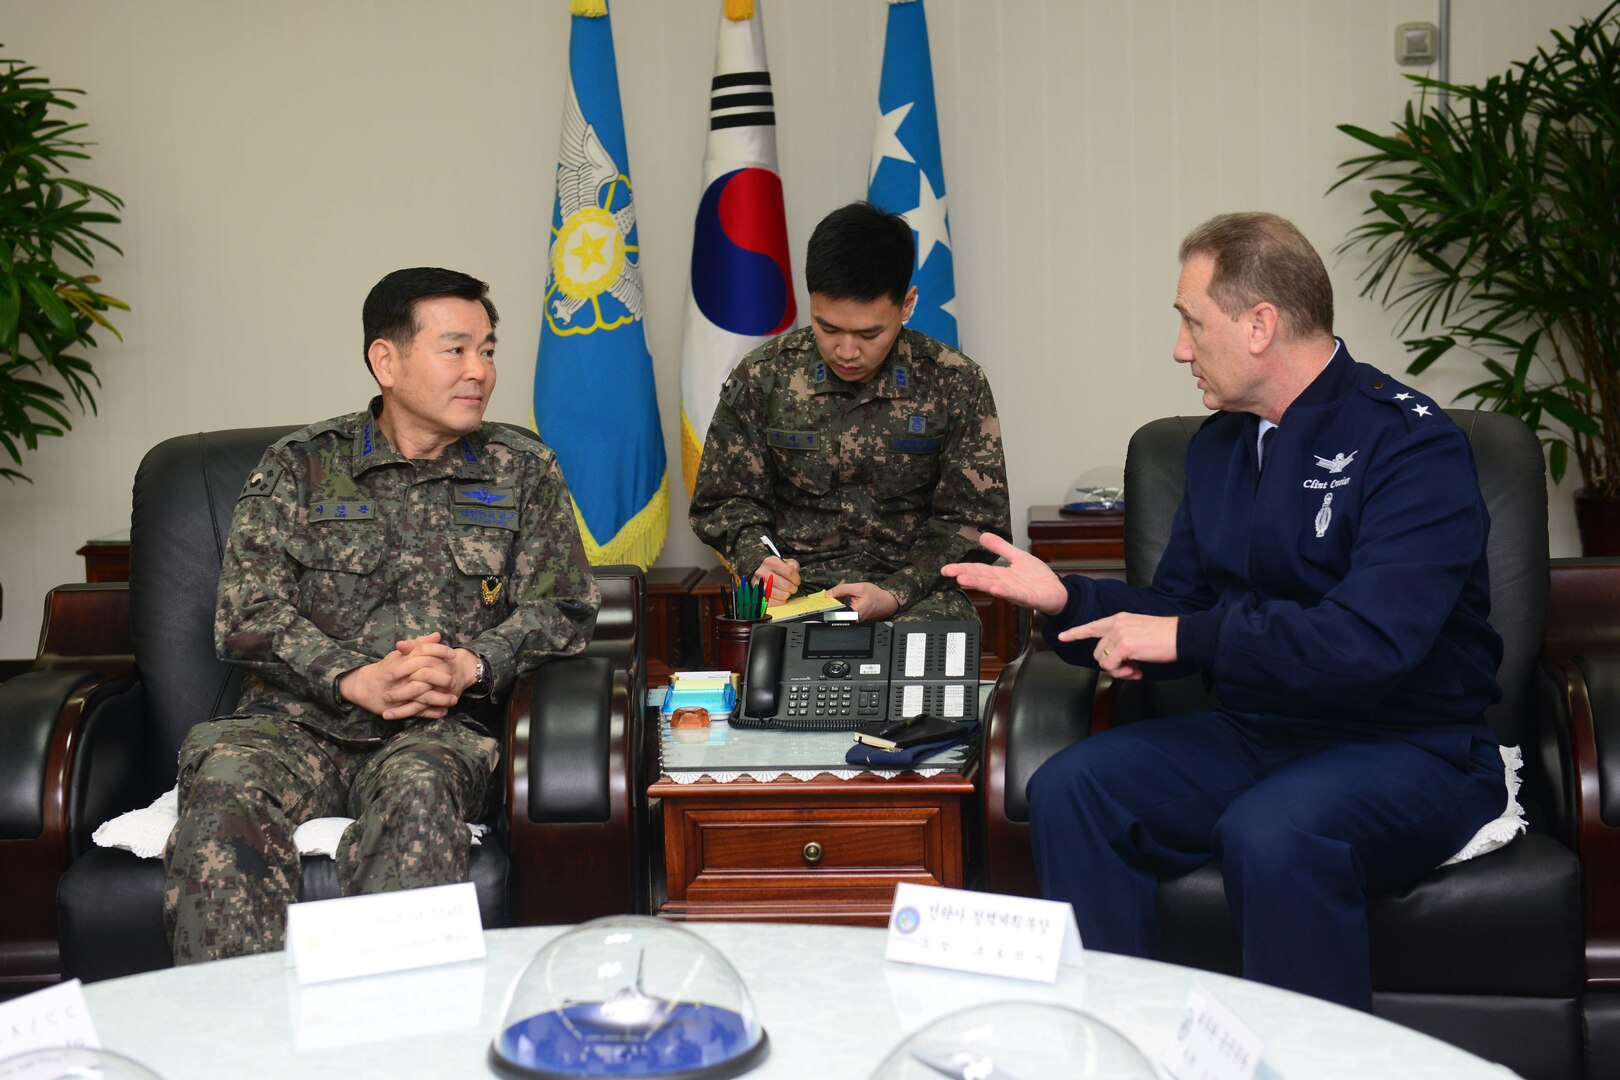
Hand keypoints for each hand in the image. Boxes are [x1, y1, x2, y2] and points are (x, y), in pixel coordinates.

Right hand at [337, 633, 478, 719]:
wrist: (364, 686)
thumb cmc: (386, 668)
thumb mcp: (400, 654)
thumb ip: (419, 644)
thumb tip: (437, 635)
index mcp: (403, 660)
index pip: (424, 652)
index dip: (440, 651)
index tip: (454, 654)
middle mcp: (402, 676)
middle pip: (425, 675)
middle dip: (442, 678)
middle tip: (455, 679)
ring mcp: (400, 693)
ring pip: (422, 696)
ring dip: (440, 699)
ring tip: (454, 699)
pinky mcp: (399, 707)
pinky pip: (417, 711)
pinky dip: (431, 712)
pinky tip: (443, 711)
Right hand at [752, 555, 801, 600]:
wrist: (760, 576)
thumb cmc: (774, 570)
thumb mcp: (784, 563)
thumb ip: (792, 564)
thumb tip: (794, 569)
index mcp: (770, 562)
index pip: (789, 572)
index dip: (796, 579)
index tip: (797, 581)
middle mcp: (763, 572)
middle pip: (786, 585)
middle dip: (793, 588)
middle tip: (793, 588)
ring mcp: (759, 584)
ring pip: (780, 594)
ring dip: (787, 595)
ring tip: (787, 592)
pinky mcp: (758, 595)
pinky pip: (773, 601)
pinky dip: (780, 601)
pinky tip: (781, 597)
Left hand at [826, 581, 898, 620]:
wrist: (888, 602)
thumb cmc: (876, 595)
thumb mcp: (859, 588)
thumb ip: (842, 589)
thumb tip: (828, 594)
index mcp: (854, 613)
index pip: (835, 613)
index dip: (827, 607)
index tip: (823, 602)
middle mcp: (855, 620)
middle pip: (837, 616)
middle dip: (831, 608)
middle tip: (828, 600)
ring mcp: (856, 622)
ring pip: (841, 617)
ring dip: (836, 610)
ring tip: (834, 602)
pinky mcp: (857, 622)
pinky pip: (846, 617)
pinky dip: (842, 611)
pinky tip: (841, 605)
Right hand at [941, 533, 1067, 615]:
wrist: (1058, 592)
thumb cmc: (1038, 578)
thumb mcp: (1017, 556)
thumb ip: (1001, 548)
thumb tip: (983, 536)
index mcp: (1001, 574)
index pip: (978, 569)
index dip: (962, 568)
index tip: (946, 569)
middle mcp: (1004, 584)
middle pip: (982, 578)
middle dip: (965, 574)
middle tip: (948, 572)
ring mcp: (1015, 591)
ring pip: (994, 586)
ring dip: (979, 583)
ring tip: (963, 579)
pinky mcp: (1028, 597)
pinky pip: (1014, 594)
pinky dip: (1004, 592)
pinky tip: (994, 588)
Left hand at [1056, 613, 1178, 680]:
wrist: (1184, 636)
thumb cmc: (1167, 637)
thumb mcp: (1140, 633)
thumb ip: (1124, 642)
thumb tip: (1118, 660)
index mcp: (1120, 619)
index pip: (1092, 626)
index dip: (1076, 632)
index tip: (1062, 636)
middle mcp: (1116, 624)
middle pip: (1098, 652)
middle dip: (1112, 665)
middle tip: (1132, 670)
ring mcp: (1119, 634)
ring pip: (1103, 661)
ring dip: (1118, 671)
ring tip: (1135, 670)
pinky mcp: (1124, 646)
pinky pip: (1112, 666)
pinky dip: (1123, 673)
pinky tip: (1138, 671)